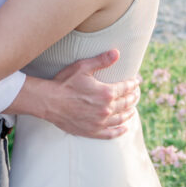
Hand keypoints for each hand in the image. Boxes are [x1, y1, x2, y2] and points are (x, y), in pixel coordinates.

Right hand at [8, 49, 139, 139]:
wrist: (48, 102)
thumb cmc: (64, 83)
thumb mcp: (82, 67)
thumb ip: (101, 60)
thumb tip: (117, 52)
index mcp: (106, 93)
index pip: (126, 88)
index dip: (133, 83)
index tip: (137, 81)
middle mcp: (106, 109)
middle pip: (126, 103)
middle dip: (133, 97)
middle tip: (136, 93)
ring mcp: (99, 122)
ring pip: (121, 118)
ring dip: (129, 112)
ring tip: (132, 109)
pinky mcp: (92, 131)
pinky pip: (110, 133)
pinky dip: (119, 131)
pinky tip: (124, 128)